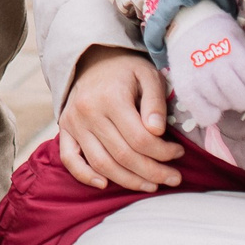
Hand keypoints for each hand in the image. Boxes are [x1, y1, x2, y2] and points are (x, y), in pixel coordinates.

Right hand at [58, 46, 184, 192]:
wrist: (92, 59)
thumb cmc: (126, 71)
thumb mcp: (148, 76)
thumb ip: (155, 103)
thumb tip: (157, 131)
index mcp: (110, 97)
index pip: (140, 139)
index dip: (163, 153)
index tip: (179, 153)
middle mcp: (88, 112)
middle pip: (123, 155)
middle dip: (152, 172)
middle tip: (173, 178)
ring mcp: (73, 122)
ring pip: (101, 164)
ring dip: (128, 181)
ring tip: (151, 185)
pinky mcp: (65, 129)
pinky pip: (70, 159)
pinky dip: (85, 176)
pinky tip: (105, 185)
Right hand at [164, 3, 244, 115]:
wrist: (186, 23)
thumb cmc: (220, 34)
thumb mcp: (239, 38)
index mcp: (234, 51)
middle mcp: (216, 66)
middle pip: (242, 101)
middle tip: (240, 89)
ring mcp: (198, 78)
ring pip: (223, 108)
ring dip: (226, 102)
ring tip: (221, 89)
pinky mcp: (183, 88)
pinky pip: (203, 116)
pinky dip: (209, 114)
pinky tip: (210, 102)